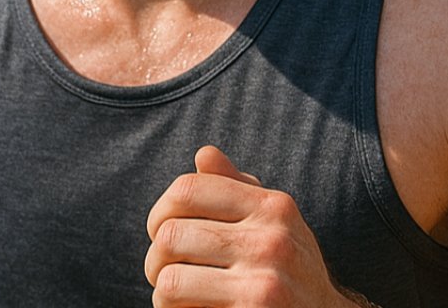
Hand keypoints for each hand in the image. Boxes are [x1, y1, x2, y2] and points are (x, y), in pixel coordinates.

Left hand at [145, 145, 355, 306]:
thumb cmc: (292, 272)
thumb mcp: (276, 225)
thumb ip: (238, 189)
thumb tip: (203, 154)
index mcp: (273, 207)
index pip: (188, 188)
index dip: (161, 209)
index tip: (159, 230)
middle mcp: (272, 240)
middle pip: (172, 234)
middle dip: (156, 257)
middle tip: (161, 271)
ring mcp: (265, 282)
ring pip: (170, 277)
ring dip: (162, 290)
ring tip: (172, 295)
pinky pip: (181, 307)